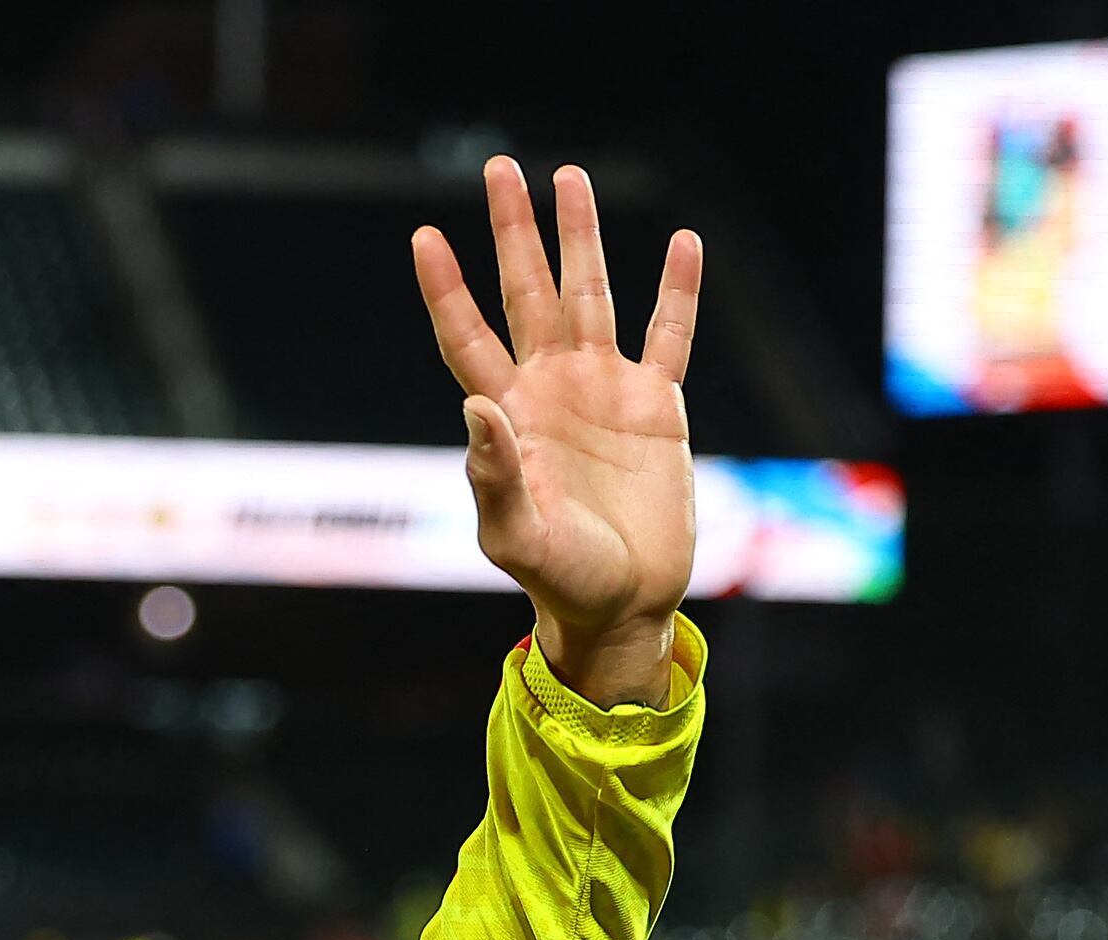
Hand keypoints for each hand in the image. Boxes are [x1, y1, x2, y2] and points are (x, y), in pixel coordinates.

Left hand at [411, 158, 701, 706]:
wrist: (622, 603)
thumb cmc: (558, 578)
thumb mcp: (514, 536)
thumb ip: (493, 476)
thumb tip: (476, 410)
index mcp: (506, 415)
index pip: (467, 336)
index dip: (446, 288)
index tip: (424, 236)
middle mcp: (549, 389)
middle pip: (526, 292)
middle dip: (514, 231)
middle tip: (501, 169)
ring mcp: (604, 390)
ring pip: (591, 294)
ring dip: (582, 238)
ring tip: (570, 176)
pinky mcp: (658, 405)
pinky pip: (670, 336)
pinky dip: (678, 291)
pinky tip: (683, 243)